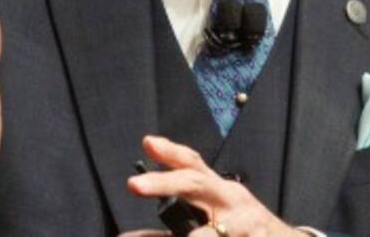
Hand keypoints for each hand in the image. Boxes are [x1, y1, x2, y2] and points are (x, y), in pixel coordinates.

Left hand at [123, 135, 302, 236]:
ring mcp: (244, 221)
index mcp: (216, 188)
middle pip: (195, 183)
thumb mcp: (210, 220)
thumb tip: (125, 236)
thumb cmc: (240, 227)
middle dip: (164, 183)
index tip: (148, 142)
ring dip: (199, 236)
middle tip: (133, 185)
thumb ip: (172, 225)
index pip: (192, 163)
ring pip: (214, 230)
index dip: (170, 152)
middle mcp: (229, 197)